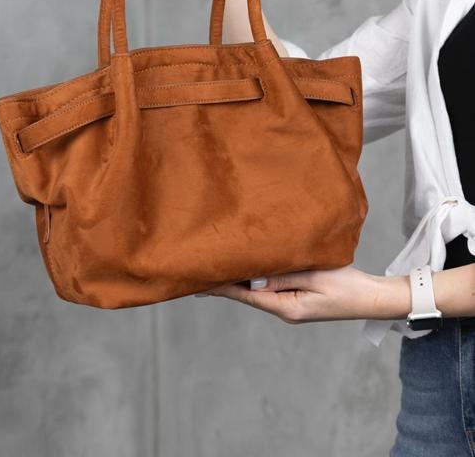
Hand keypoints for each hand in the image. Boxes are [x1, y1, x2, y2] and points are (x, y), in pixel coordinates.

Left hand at [202, 266, 411, 323]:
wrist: (373, 298)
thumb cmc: (347, 286)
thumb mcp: (314, 277)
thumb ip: (283, 276)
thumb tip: (253, 276)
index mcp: (287, 308)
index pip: (246, 294)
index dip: (221, 286)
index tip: (198, 281)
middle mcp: (285, 309)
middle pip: (248, 292)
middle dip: (227, 280)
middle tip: (201, 266)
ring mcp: (291, 305)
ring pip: (259, 288)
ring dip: (242, 275)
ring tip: (219, 262)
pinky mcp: (298, 298)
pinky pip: (272, 286)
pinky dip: (258, 275)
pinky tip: (249, 265)